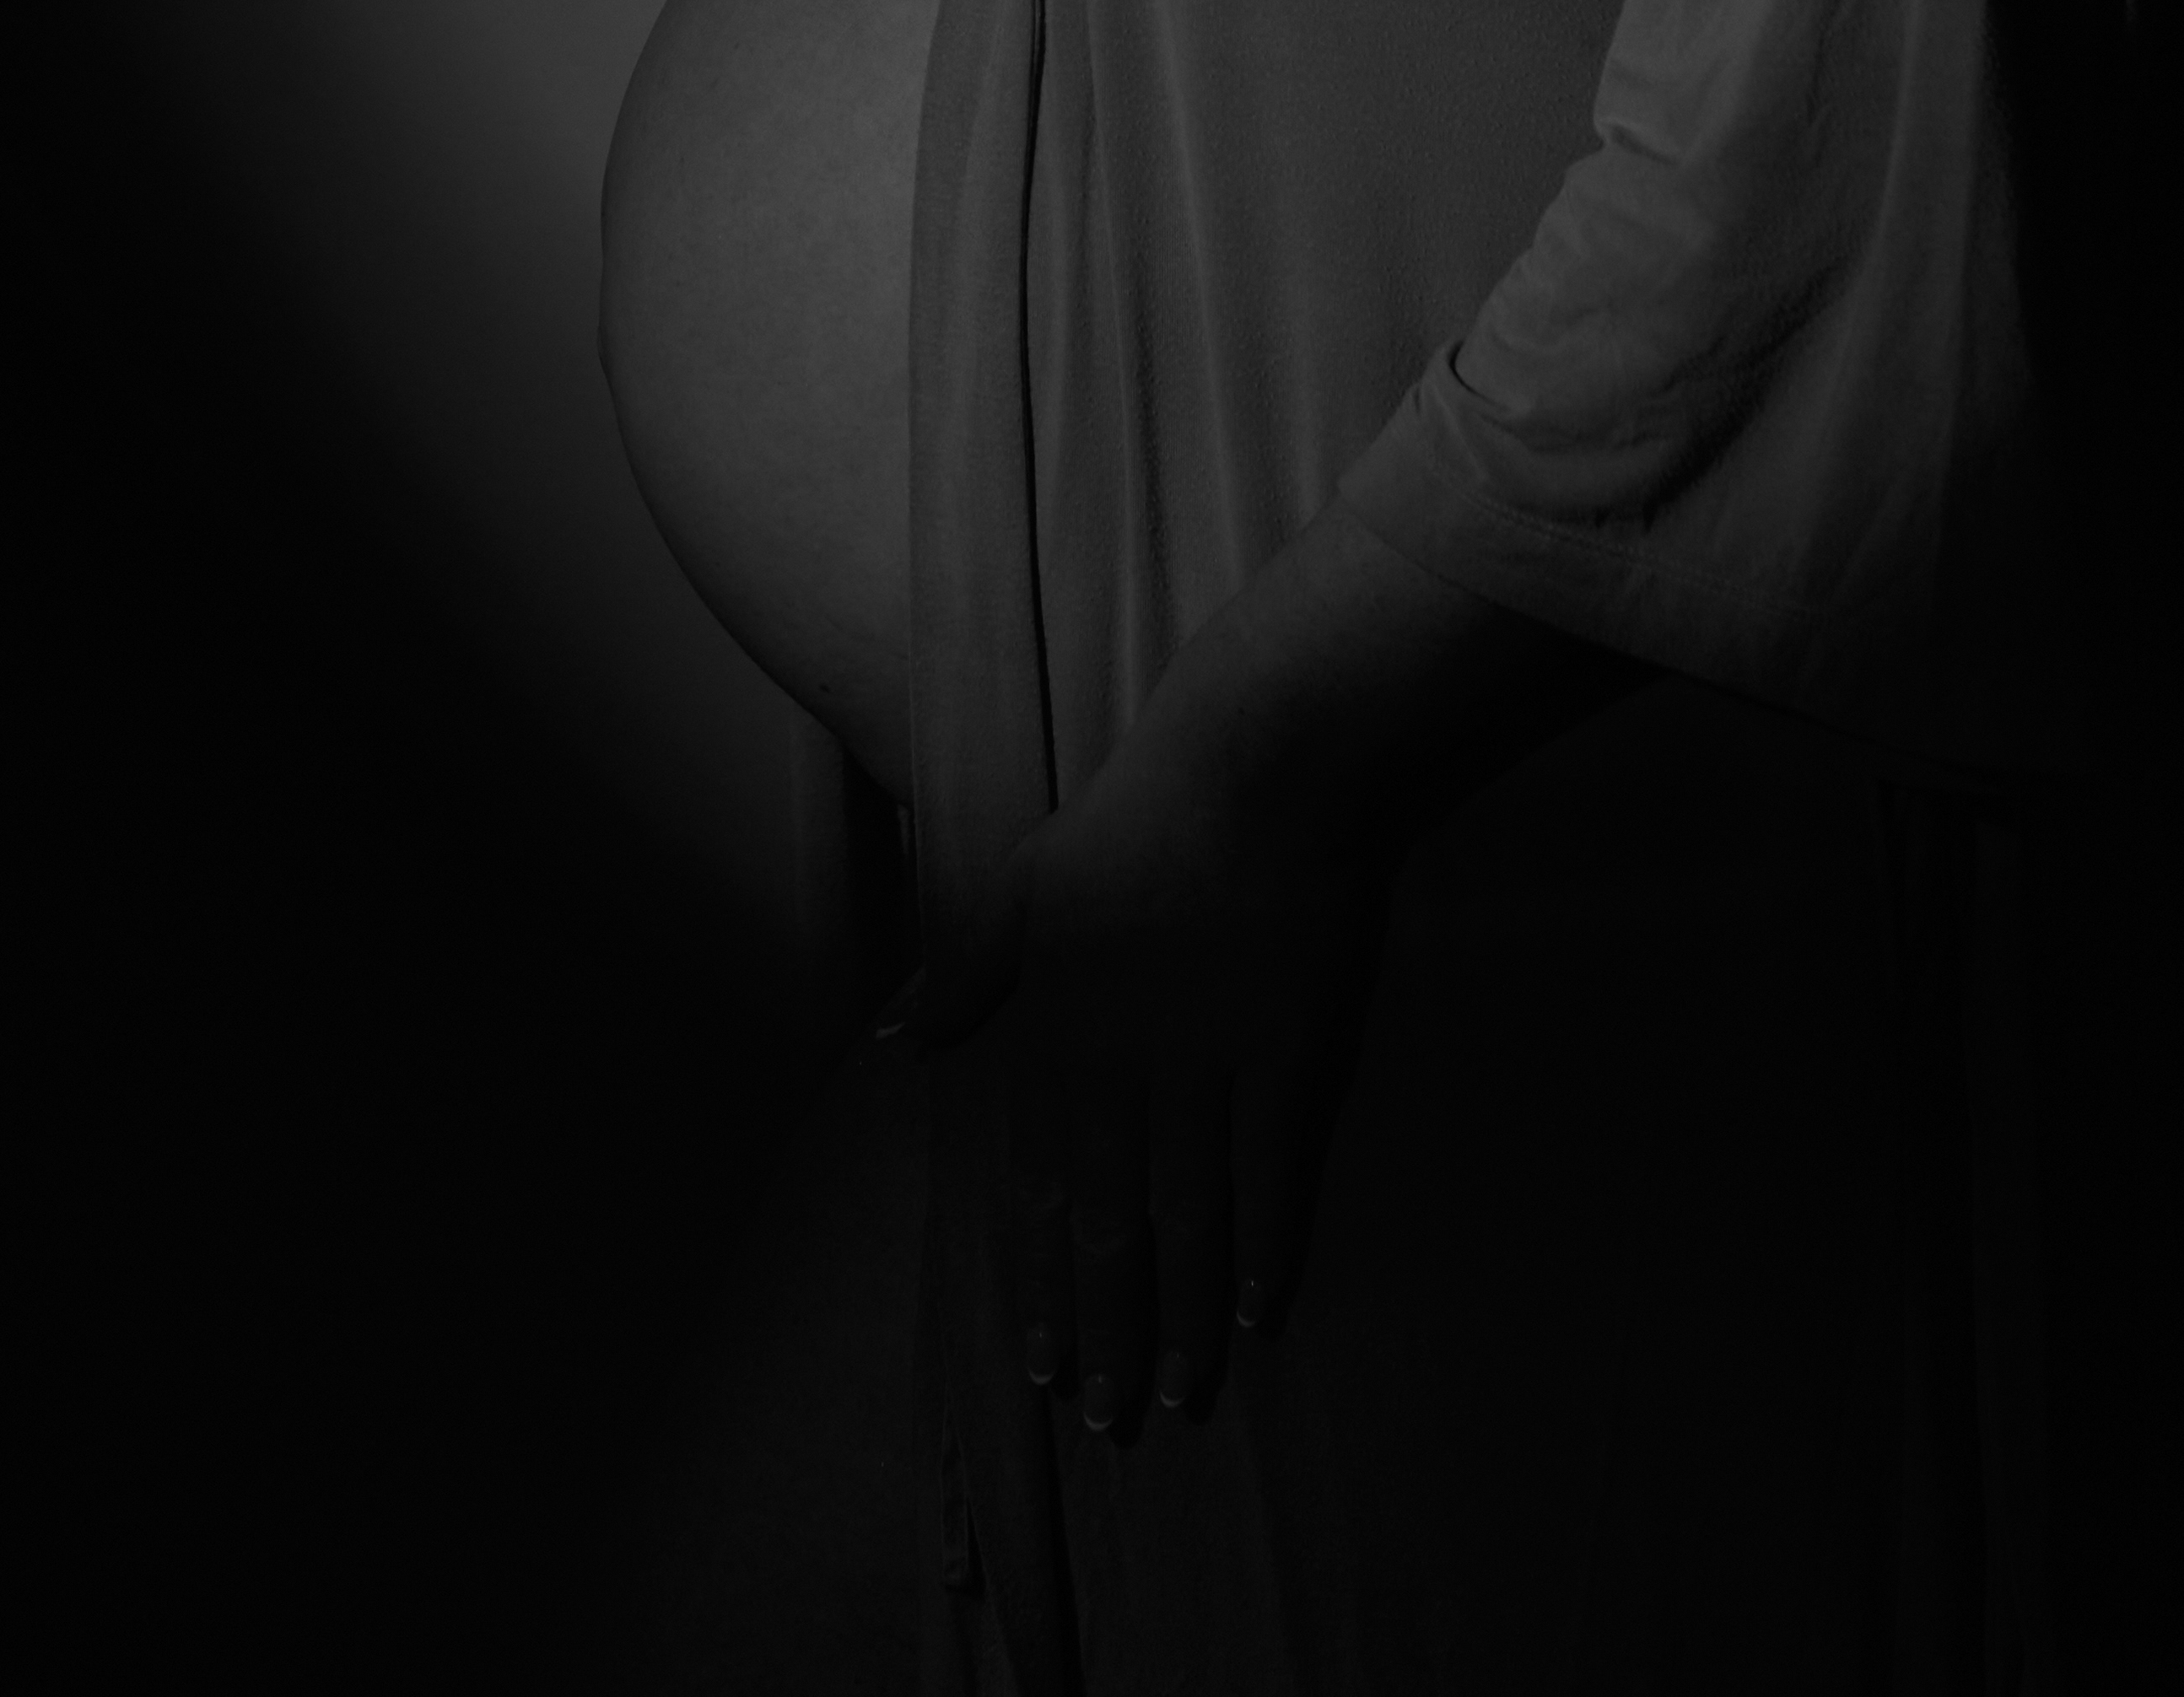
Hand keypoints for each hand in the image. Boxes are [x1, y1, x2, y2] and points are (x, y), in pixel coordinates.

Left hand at [999, 705, 1380, 1438]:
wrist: (1254, 762)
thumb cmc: (1137, 813)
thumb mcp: (1021, 881)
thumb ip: (964, 971)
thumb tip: (896, 1037)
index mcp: (1059, 1034)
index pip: (1043, 1188)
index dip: (1044, 1282)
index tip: (1046, 1366)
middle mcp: (1126, 1066)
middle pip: (1114, 1225)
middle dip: (1109, 1329)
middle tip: (1109, 1421)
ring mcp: (1210, 1064)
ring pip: (1190, 1219)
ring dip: (1181, 1316)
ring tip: (1178, 1397)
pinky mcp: (1288, 1050)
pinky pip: (1273, 1171)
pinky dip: (1265, 1246)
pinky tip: (1260, 1312)